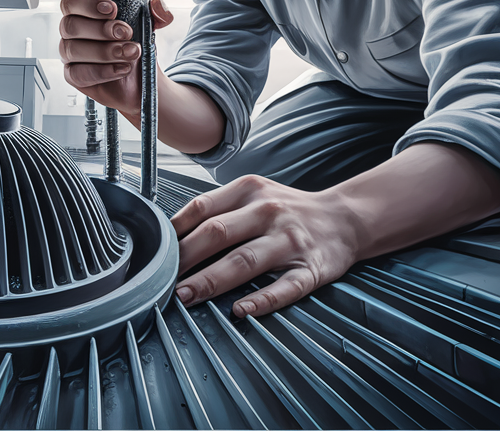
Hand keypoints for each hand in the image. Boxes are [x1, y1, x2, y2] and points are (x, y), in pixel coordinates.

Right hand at [58, 0, 173, 113]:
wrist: (141, 78)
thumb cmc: (135, 44)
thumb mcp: (150, 25)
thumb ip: (156, 11)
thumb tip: (156, 2)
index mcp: (83, 12)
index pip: (70, 1)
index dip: (87, 4)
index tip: (113, 10)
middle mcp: (71, 31)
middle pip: (70, 26)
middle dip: (101, 30)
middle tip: (127, 34)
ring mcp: (68, 54)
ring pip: (73, 49)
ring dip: (105, 52)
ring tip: (131, 53)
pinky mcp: (73, 76)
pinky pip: (79, 74)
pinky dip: (103, 71)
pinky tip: (122, 69)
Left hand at [170, 174, 358, 317]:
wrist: (344, 218)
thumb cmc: (288, 209)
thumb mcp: (253, 194)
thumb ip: (217, 210)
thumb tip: (170, 236)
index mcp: (249, 190)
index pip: (202, 209)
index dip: (175, 232)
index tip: (155, 253)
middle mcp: (268, 211)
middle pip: (218, 234)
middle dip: (185, 259)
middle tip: (161, 281)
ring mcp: (290, 241)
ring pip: (245, 260)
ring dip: (212, 280)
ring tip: (187, 296)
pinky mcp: (312, 268)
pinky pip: (285, 287)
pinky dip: (263, 300)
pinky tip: (241, 310)